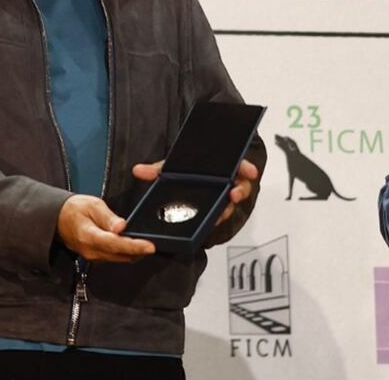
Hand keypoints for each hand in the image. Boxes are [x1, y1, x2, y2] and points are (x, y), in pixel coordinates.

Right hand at [57, 195, 155, 262]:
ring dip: (134, 253)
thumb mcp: (92, 205)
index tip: (150, 246)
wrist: (58, 219)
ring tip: (146, 243)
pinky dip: (126, 253)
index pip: (116, 245)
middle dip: (139, 251)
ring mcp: (93, 256)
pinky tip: (133, 244)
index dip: (135, 246)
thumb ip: (108, 217)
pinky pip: (115, 258)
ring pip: (120, 259)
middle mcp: (91, 251)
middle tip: (154, 243)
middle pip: (121, 255)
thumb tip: (122, 226)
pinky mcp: (96, 257)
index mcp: (89, 236)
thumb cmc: (74, 210)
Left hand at [132, 158, 259, 225]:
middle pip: (240, 187)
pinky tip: (210, 223)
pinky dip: (215, 220)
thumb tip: (138, 171)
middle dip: (240, 190)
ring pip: (230, 206)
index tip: (250, 170)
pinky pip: (217, 217)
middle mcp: (224, 184)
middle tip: (234, 194)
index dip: (247, 167)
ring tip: (221, 213)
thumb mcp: (171, 169)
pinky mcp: (213, 214)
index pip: (239, 166)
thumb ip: (157, 170)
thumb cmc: (183, 174)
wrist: (182, 187)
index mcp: (220, 169)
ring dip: (227, 209)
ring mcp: (220, 200)